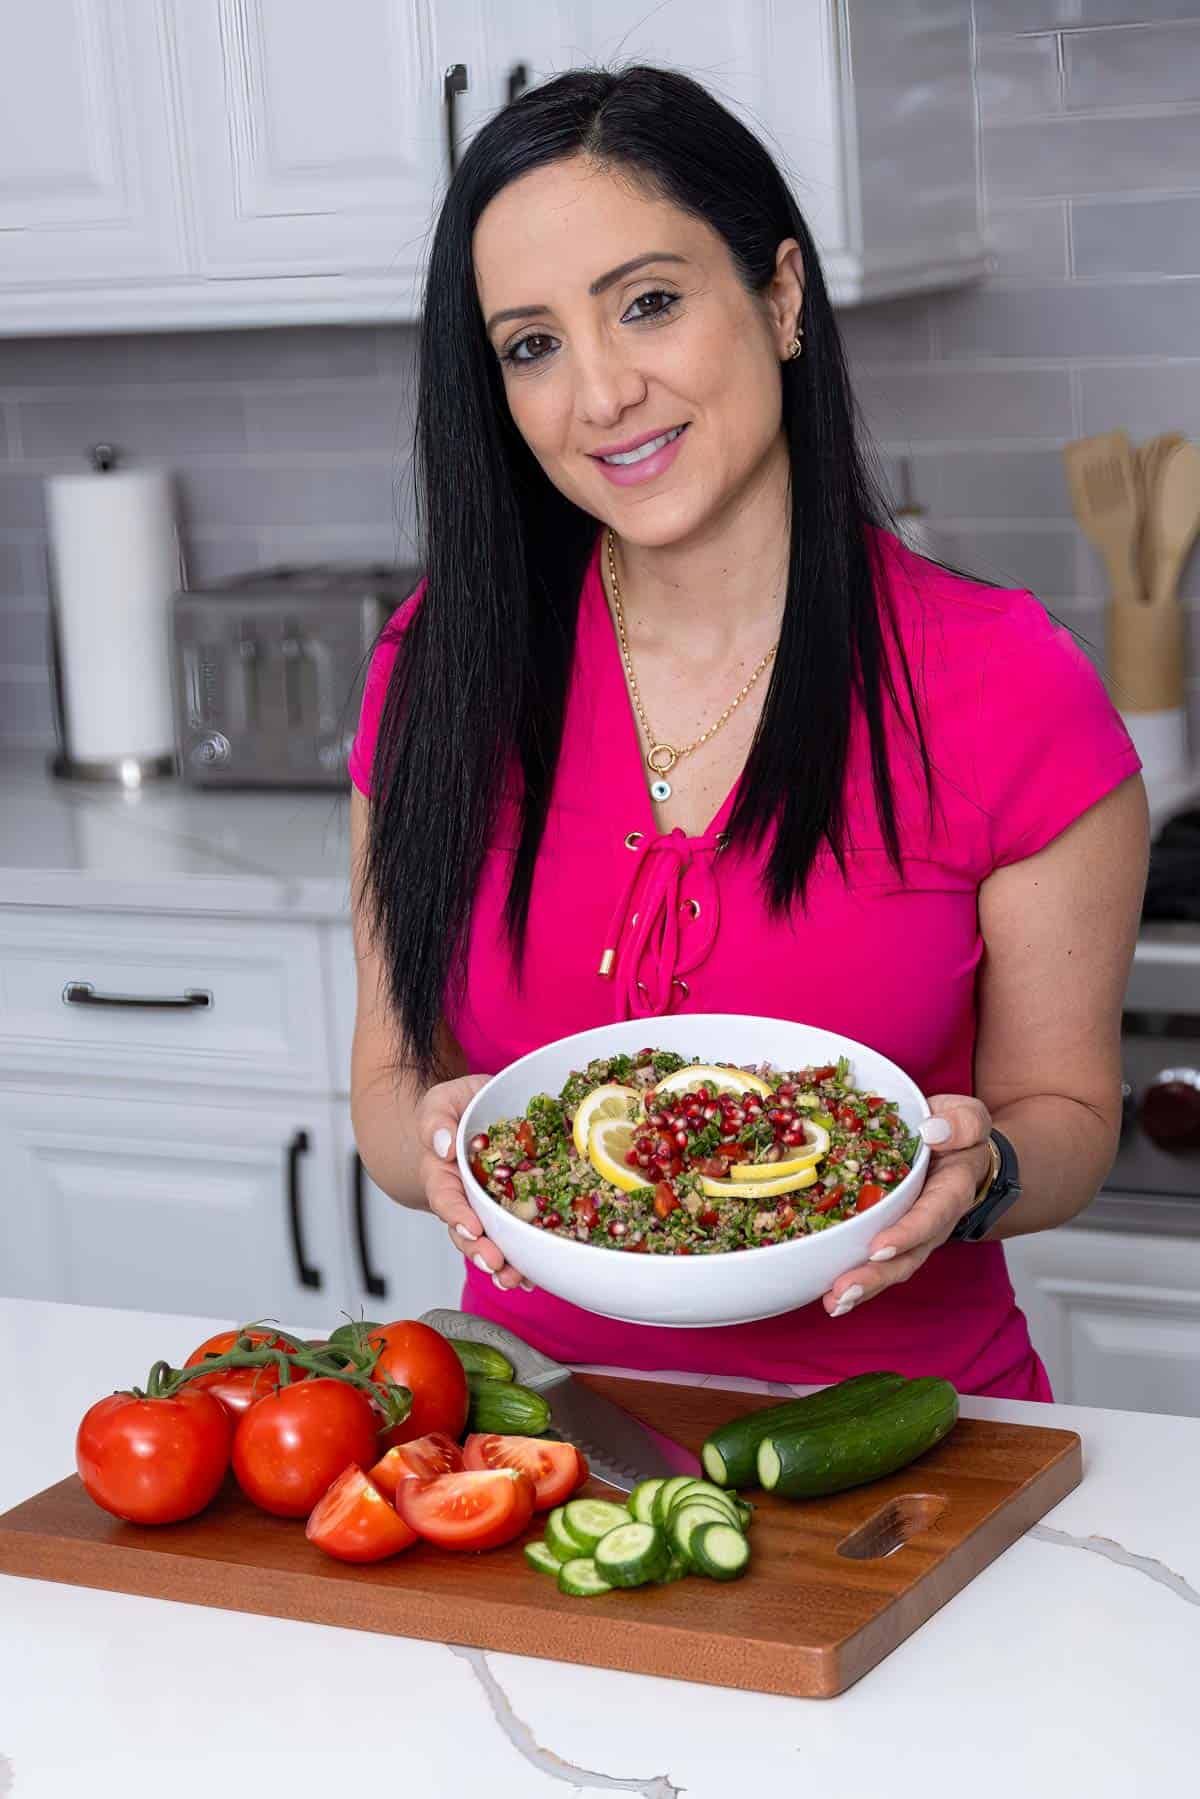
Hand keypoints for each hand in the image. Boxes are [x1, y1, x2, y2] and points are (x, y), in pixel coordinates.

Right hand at [417, 1075, 533, 1292]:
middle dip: (479, 1251)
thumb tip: (443, 1146)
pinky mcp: (513, 1209)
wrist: (479, 1111)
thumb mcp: (441, 1102)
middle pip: (466, 1231)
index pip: (445, 1197)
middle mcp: (464, 1198)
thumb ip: (436, 1120)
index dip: (456, 1215)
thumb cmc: (458, 1107)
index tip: (472, 1227)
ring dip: (503, 1265)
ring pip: (491, 1242)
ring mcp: (488, 1208)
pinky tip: (534, 1273)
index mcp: (443, 1173)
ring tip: (516, 1279)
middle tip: (495, 1264)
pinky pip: (518, 1235)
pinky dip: (525, 1257)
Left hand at [821, 1095, 993, 1318]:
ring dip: (861, 1287)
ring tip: (833, 1303)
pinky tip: (825, 1291)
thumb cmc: (958, 1132)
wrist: (955, 1144)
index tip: (879, 1247)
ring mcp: (909, 1232)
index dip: (906, 1234)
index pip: (931, 1217)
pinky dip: (851, 1274)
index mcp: (950, 1191)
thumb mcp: (969, 1117)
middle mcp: (930, 1221)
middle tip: (843, 1291)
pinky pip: (871, 1257)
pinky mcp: (887, 1231)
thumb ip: (962, 1123)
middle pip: (907, 1257)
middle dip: (875, 1276)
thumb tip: (931, 1131)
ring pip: (889, 1266)